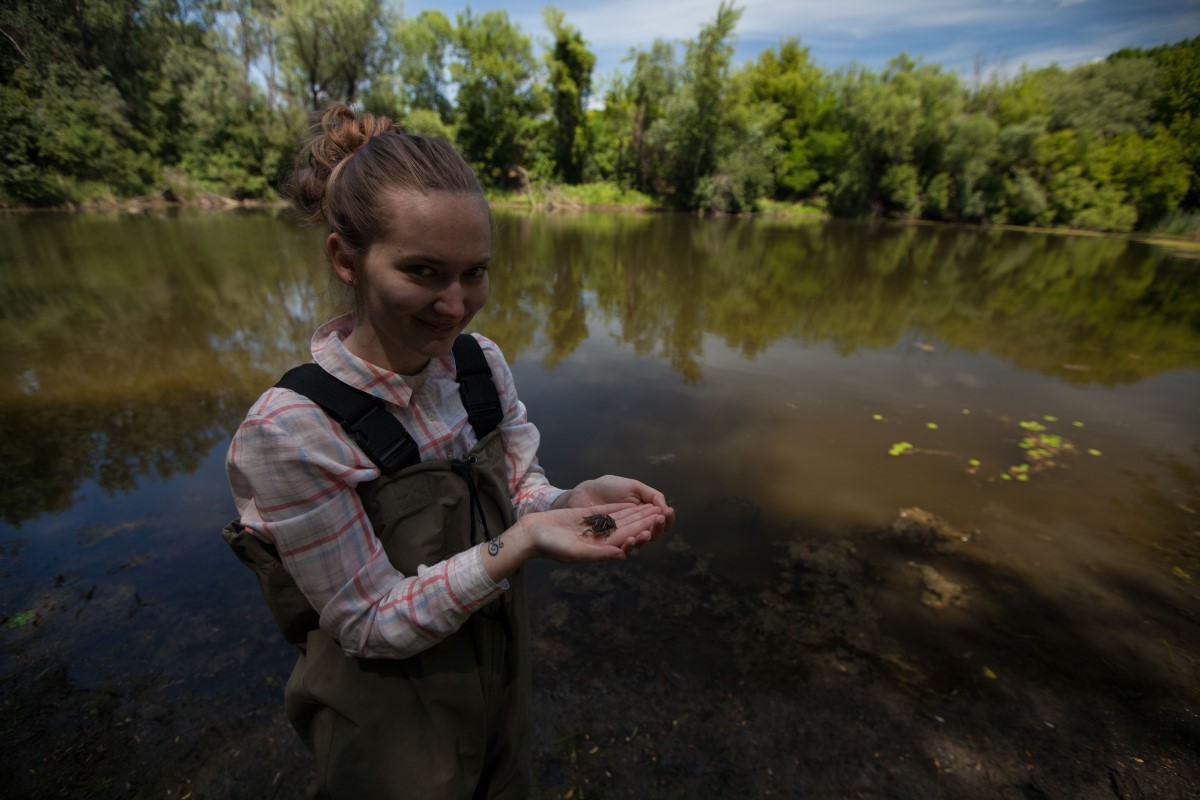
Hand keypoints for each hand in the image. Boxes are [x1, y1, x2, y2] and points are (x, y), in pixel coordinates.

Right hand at [520, 502, 666, 562]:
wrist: (531, 533)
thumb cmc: (551, 546)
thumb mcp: (576, 552)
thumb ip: (600, 554)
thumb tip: (623, 555)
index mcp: (599, 550)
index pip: (625, 540)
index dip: (640, 532)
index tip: (654, 525)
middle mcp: (599, 540)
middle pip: (626, 529)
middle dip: (644, 522)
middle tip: (662, 514)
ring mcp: (594, 528)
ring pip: (620, 520)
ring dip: (636, 514)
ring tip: (653, 507)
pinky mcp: (587, 516)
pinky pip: (608, 512)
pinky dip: (622, 507)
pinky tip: (634, 502)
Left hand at [554, 475, 675, 539]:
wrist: (585, 492)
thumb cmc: (608, 487)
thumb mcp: (634, 486)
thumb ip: (652, 496)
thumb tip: (666, 508)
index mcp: (643, 514)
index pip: (660, 521)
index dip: (667, 519)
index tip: (668, 512)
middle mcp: (636, 527)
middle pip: (652, 533)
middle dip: (658, 528)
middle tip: (659, 520)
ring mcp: (623, 536)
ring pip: (639, 542)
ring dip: (645, 538)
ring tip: (647, 533)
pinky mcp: (609, 543)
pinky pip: (621, 548)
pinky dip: (628, 545)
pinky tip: (631, 539)